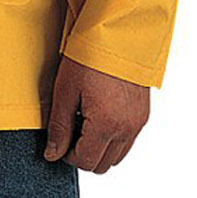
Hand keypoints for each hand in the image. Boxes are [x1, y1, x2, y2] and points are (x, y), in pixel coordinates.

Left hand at [43, 55, 149, 172]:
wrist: (117, 33)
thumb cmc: (89, 57)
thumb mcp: (66, 91)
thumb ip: (60, 127)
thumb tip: (53, 154)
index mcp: (106, 124)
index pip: (86, 161)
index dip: (68, 155)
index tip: (60, 139)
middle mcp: (127, 128)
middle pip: (102, 164)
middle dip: (84, 153)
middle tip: (71, 130)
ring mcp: (138, 122)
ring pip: (117, 155)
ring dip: (100, 147)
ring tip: (85, 120)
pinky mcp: (143, 113)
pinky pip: (128, 140)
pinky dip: (113, 137)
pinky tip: (99, 114)